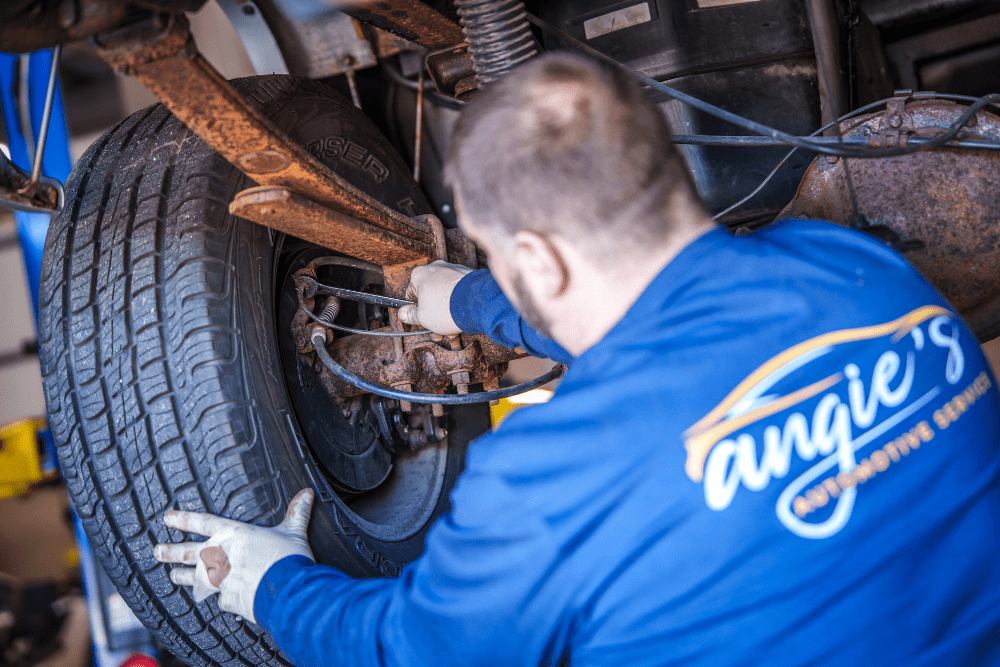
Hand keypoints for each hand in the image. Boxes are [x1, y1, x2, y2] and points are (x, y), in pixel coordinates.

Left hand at [154, 488, 315, 623]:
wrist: (287, 590)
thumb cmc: (288, 558)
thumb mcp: (293, 531)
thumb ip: (297, 513)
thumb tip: (307, 494)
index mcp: (234, 535)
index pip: (203, 523)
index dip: (184, 520)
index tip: (167, 519)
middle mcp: (222, 556)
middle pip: (189, 552)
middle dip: (171, 551)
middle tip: (157, 550)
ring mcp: (221, 579)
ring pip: (195, 577)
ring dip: (182, 576)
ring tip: (171, 575)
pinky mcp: (227, 598)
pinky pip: (220, 598)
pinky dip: (220, 597)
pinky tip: (218, 598)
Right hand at [397, 261, 473, 334]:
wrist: (477, 303)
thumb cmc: (447, 308)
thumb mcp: (422, 317)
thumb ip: (410, 315)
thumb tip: (403, 313)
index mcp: (419, 275)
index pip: (411, 295)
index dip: (417, 310)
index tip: (423, 320)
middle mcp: (436, 267)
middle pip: (430, 294)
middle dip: (434, 311)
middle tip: (439, 326)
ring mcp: (454, 269)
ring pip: (446, 293)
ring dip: (448, 308)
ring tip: (453, 324)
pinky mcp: (469, 274)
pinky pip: (459, 290)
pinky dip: (460, 301)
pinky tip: (463, 315)